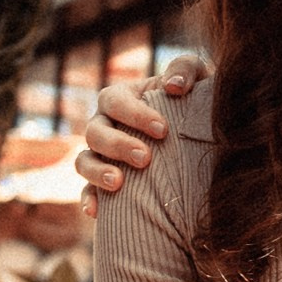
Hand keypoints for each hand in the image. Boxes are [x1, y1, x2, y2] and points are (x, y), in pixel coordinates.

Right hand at [76, 53, 207, 217]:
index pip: (114, 101)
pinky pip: (86, 191)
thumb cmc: (194, 101)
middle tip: (145, 158)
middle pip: (95, 132)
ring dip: (97, 172)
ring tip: (118, 183)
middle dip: (117, 145)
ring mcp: (100, 155)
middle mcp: (104, 125)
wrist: (197, 135)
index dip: (134, 114)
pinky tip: (96, 211)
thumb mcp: (196, 78)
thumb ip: (186, 69)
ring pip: (84, 161)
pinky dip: (88, 199)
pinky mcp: (102, 181)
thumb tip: (173, 86)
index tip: (163, 130)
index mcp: (121, 98)